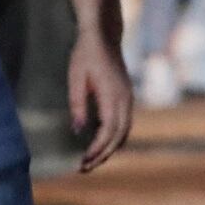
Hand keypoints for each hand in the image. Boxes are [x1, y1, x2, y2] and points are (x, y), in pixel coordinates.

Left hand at [67, 28, 134, 172]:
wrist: (104, 36)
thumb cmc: (85, 55)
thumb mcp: (76, 78)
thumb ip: (77, 104)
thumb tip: (78, 130)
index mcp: (112, 95)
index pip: (108, 130)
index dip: (97, 149)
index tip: (83, 161)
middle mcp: (125, 99)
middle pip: (118, 136)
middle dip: (102, 155)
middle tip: (84, 168)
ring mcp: (128, 99)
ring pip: (124, 133)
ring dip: (109, 149)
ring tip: (91, 161)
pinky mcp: (126, 98)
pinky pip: (124, 124)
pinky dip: (114, 139)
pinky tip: (100, 145)